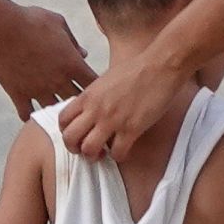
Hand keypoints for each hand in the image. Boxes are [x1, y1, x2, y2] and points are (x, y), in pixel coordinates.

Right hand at [0, 1, 96, 114]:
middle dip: (80, 101)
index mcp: (72, 63)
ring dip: (57, 110)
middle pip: (78, 102)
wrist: (0, 27)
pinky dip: (31, 115)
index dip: (95, 85)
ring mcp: (38, 90)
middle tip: (76, 98)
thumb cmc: (31, 20)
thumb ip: (73, 41)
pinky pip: (27, 114)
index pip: (94, 83)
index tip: (90, 83)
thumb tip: (83, 54)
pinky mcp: (19, 94)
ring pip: (55, 111)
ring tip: (56, 107)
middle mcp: (58, 81)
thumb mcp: (58, 23)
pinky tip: (31, 111)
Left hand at [58, 36, 201, 161]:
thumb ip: (94, 97)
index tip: (77, 135)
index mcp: (88, 96)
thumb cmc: (137, 69)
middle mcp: (96, 109)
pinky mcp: (131, 128)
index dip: (66, 131)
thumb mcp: (106, 79)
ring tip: (104, 153)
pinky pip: (117, 153)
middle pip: (69, 138)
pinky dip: (119, 156)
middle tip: (86, 149)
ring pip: (88, 149)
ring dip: (94, 156)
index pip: (62, 120)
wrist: (161, 66)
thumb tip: (91, 110)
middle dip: (75, 148)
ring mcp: (112, 120)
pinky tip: (124, 150)